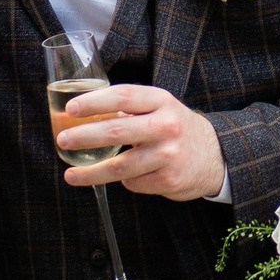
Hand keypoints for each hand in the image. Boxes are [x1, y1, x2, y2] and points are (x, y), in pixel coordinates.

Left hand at [56, 84, 226, 200]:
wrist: (217, 157)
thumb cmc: (177, 129)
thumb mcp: (161, 108)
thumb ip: (130, 108)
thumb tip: (84, 114)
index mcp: (162, 101)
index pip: (123, 96)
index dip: (94, 102)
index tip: (71, 109)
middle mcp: (167, 126)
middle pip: (116, 132)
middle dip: (83, 137)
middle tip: (63, 141)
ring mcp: (168, 155)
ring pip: (119, 166)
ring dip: (90, 173)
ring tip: (71, 174)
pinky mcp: (169, 180)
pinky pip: (132, 183)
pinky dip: (123, 181)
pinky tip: (122, 177)